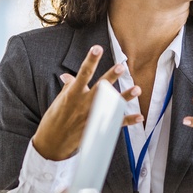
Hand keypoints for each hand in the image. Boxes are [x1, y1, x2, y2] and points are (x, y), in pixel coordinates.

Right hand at [31, 45, 142, 160]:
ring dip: (125, 97)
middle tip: (121, 67)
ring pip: (111, 105)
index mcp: (73, 94)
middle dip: (111, 77)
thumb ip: (68, 88)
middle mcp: (84, 104)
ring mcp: (92, 116)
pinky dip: (128, 120)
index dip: (90, 60)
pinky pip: (116, 124)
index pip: (83, 74)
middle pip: (100, 88)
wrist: (52, 144)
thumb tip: (68, 76)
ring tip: (137, 89)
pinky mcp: (97, 128)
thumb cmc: (54, 119)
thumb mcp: (59, 101)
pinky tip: (140, 116)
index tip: (96, 48)